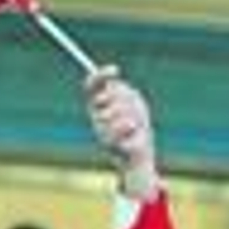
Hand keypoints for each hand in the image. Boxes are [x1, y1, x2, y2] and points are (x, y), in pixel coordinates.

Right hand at [85, 65, 158, 200]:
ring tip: (134, 126)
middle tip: (135, 112)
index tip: (115, 69)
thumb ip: (123, 92)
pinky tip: (133, 133)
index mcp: (98, 106)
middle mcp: (96, 116)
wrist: (136, 159)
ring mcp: (100, 129)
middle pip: (111, 93)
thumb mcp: (133, 107)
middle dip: (128, 99)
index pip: (92, 85)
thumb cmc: (135, 132)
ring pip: (118, 108)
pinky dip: (133, 126)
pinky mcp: (108, 142)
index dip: (100, 75)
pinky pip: (125, 124)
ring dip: (133, 114)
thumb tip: (114, 79)